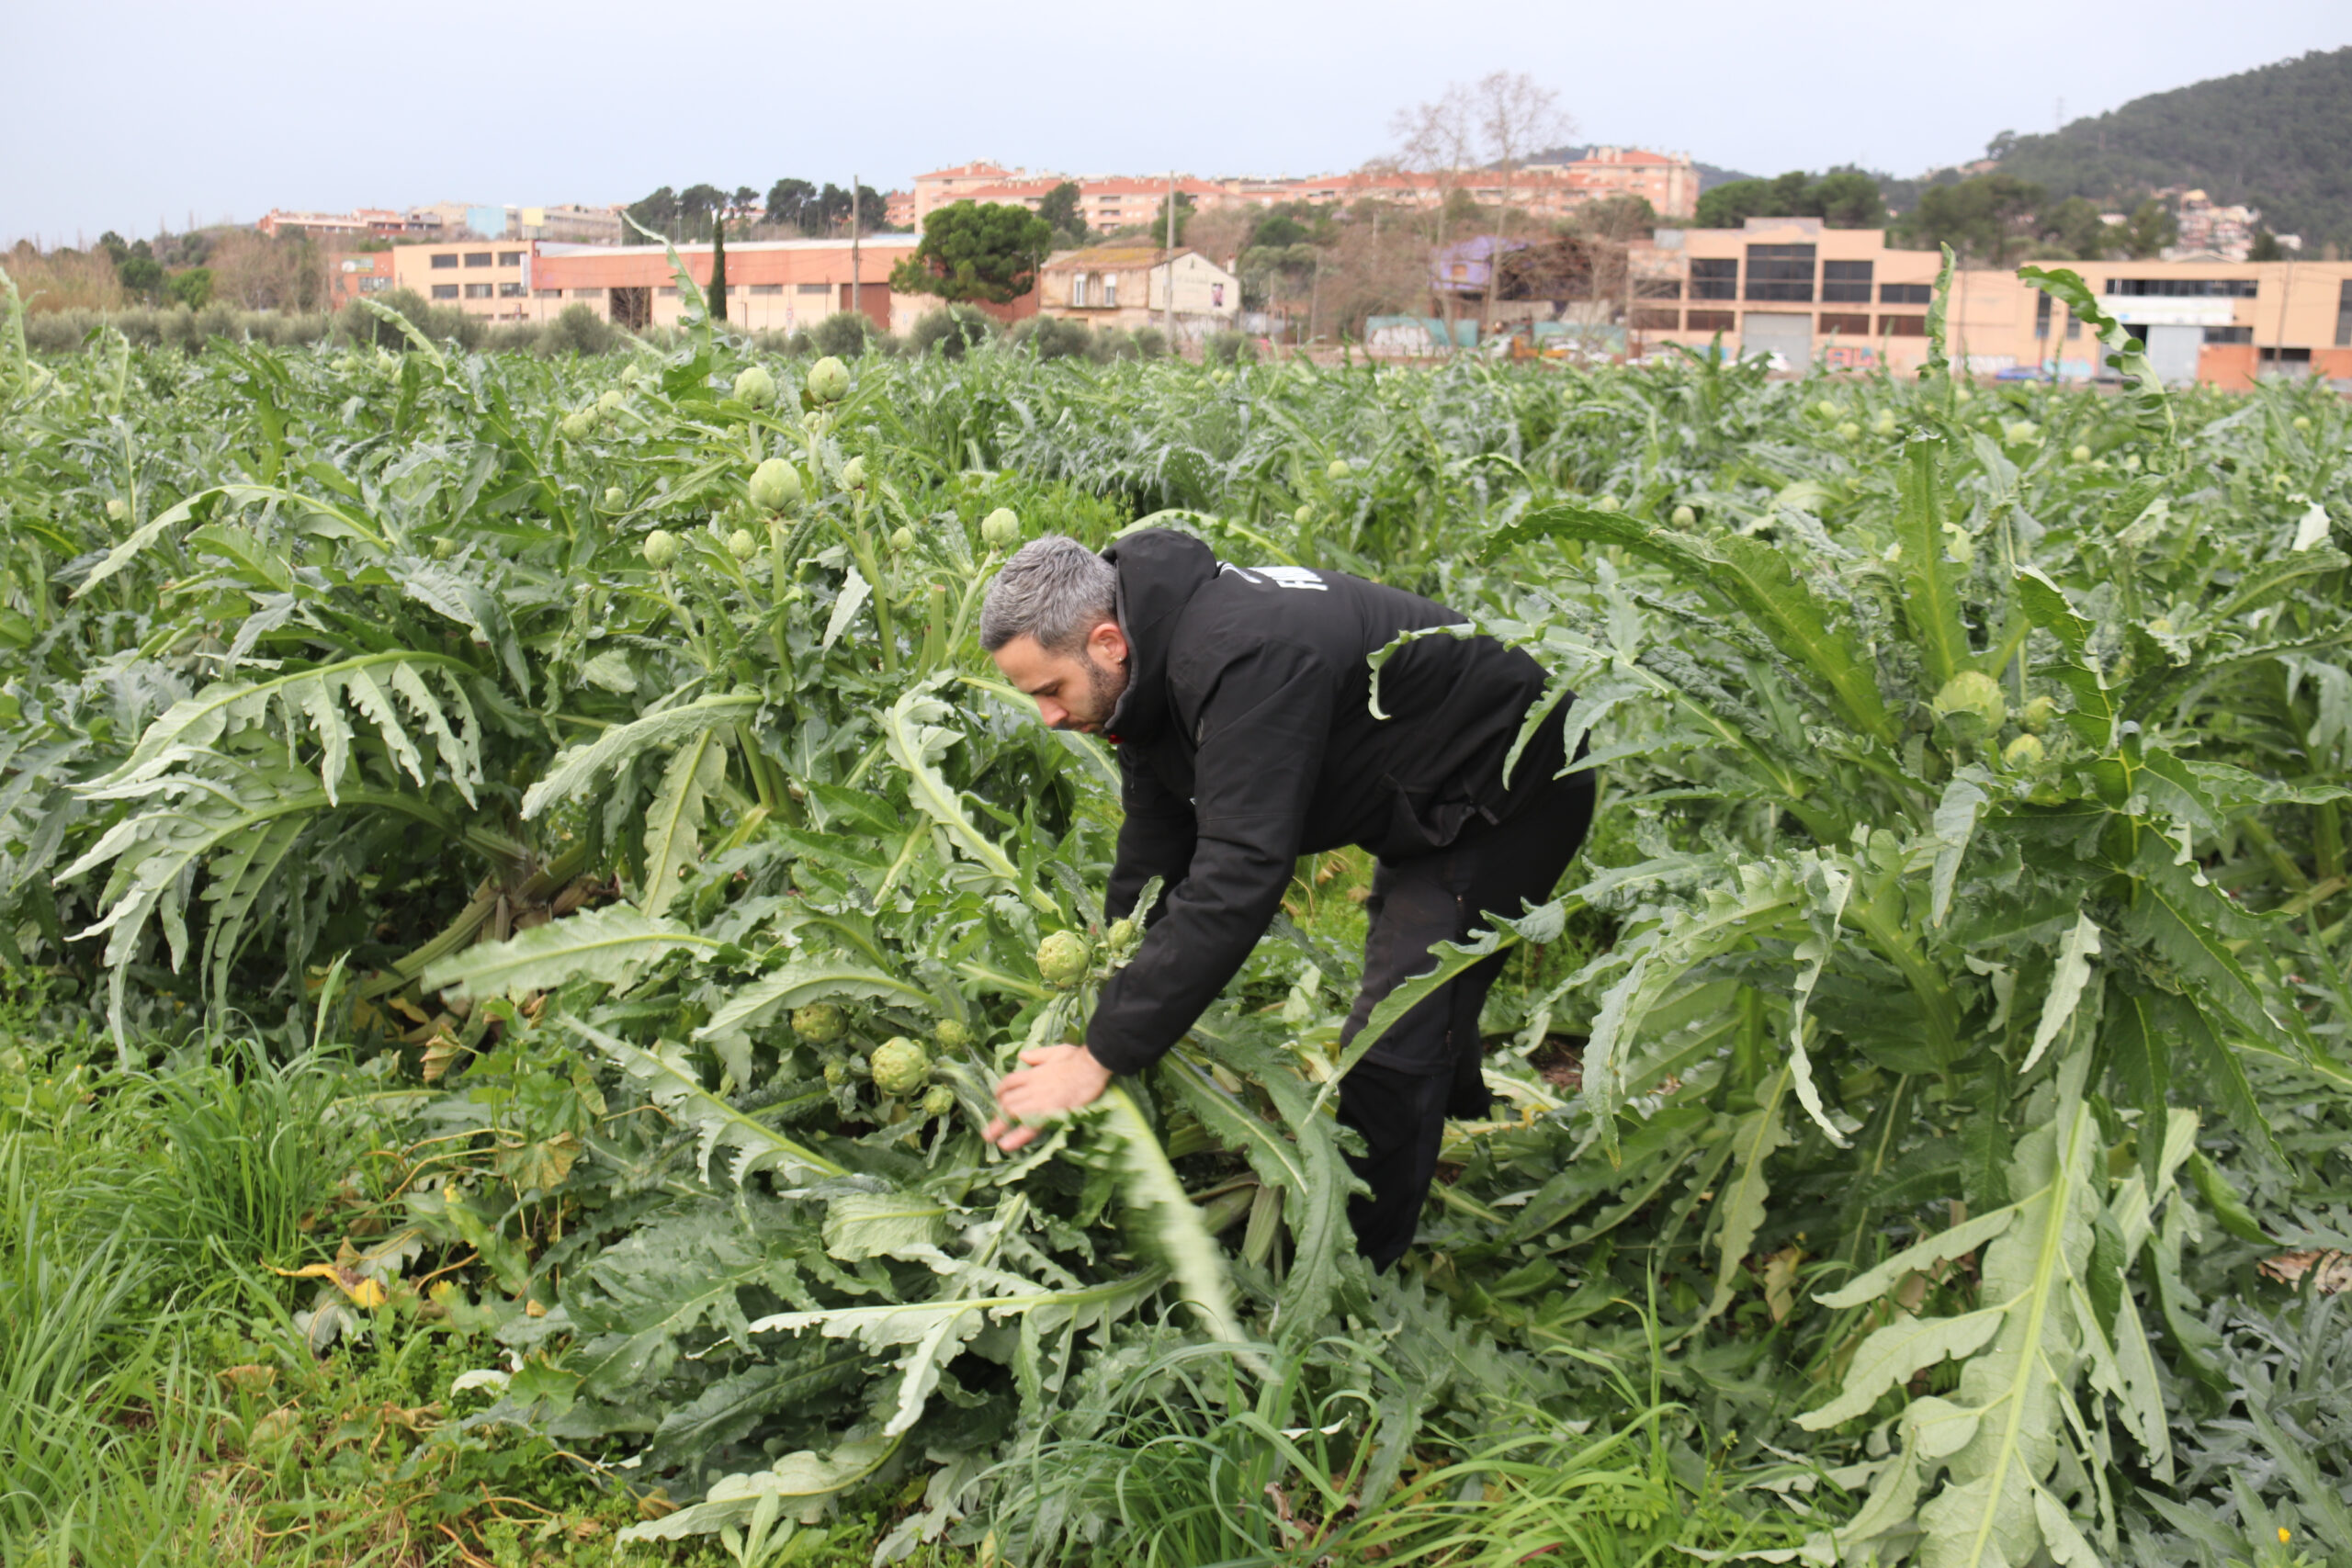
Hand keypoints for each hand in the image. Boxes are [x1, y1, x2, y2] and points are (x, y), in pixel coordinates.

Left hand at [986, 1044, 1112, 1150]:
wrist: (1090, 1067)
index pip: (1009, 1083)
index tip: (998, 1098)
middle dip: (996, 1114)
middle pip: (1007, 1101)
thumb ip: (1037, 1055)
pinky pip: (1029, 1127)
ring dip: (1000, 1125)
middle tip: (989, 1128)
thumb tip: (1022, 1056)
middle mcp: (1031, 1088)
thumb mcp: (1055, 1051)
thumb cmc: (1077, 1059)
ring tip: (990, 1137)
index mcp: (1032, 1074)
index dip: (1000, 1091)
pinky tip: (1006, 1144)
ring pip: (1012, 1113)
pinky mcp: (1050, 1113)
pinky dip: (1016, 1136)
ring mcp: (1039, 1101)